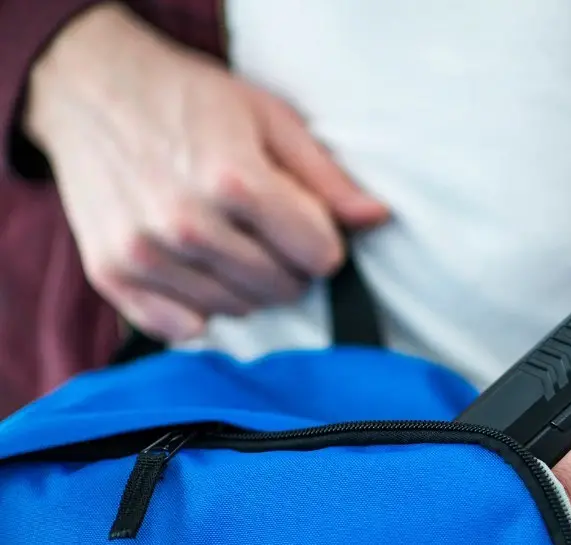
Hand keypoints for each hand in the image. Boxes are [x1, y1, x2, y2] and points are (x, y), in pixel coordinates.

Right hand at [22, 2, 388, 340]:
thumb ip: (326, 177)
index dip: (323, 242)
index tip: (308, 223)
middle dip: (289, 265)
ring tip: (230, 239)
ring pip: (238, 310)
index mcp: (234, 181)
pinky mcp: (112, 274)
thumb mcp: (270, 119)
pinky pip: (182, 327)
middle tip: (270, 231)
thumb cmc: (191, 101)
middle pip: (281, 288)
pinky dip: (199, 306)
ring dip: (246, 285)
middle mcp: (187, 224)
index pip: (319, 256)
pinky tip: (197, 267)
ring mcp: (145, 253)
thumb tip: (376, 219)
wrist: (91, 88)